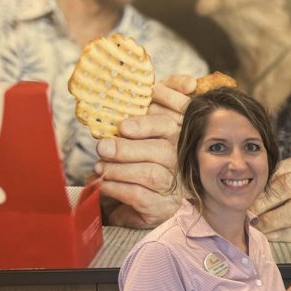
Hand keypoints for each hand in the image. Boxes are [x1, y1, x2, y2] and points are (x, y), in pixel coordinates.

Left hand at [97, 76, 194, 227]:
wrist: (119, 197)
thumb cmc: (131, 154)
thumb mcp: (142, 123)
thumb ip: (162, 97)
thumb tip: (190, 82)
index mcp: (177, 137)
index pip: (174, 125)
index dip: (150, 123)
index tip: (124, 126)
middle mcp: (180, 162)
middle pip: (164, 150)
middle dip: (129, 147)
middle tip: (103, 147)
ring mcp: (174, 187)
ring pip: (153, 174)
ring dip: (121, 169)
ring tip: (100, 166)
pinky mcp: (161, 208)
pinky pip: (141, 196)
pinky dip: (118, 188)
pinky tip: (103, 183)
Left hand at [252, 150, 290, 240]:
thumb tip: (260, 183)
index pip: (286, 169)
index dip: (264, 183)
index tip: (250, 193)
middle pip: (289, 186)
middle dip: (264, 200)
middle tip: (249, 209)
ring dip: (272, 219)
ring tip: (257, 224)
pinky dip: (285, 234)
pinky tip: (272, 234)